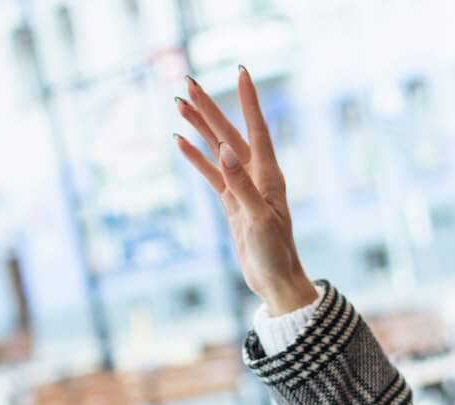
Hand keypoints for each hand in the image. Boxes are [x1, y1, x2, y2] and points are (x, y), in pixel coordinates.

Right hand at [172, 69, 316, 314]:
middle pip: (229, 133)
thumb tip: (225, 151)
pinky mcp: (231, 204)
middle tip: (188, 82)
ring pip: (217, 150)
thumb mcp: (259, 219)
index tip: (240, 72)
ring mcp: (242, 188)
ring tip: (179, 105)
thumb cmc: (275, 253)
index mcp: (268, 176)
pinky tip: (180, 142)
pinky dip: (196, 158)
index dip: (248, 100)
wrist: (275, 282)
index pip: (256, 129)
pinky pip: (211, 174)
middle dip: (210, 108)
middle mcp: (256, 176)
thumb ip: (241, 185)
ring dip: (199, 128)